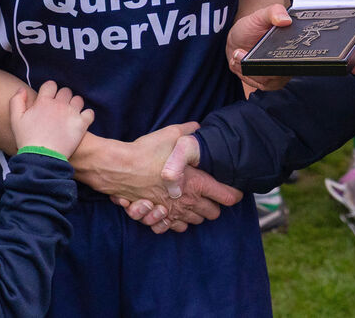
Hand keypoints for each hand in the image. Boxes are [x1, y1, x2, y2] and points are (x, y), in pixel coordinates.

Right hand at [9, 80, 93, 157]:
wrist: (41, 158)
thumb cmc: (27, 140)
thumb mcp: (16, 120)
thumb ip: (16, 101)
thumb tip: (22, 89)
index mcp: (43, 102)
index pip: (51, 85)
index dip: (50, 90)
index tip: (48, 99)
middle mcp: (59, 105)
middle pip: (66, 91)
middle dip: (62, 98)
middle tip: (59, 109)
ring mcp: (71, 113)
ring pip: (78, 100)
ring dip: (75, 105)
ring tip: (70, 115)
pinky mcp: (81, 124)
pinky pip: (89, 113)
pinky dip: (87, 116)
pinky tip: (80, 121)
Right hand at [74, 123, 240, 233]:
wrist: (118, 168)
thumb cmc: (147, 151)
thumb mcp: (172, 135)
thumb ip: (189, 131)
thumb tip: (198, 127)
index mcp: (197, 183)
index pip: (228, 197)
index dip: (235, 194)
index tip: (235, 189)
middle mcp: (188, 202)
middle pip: (214, 214)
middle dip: (215, 205)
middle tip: (211, 194)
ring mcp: (173, 212)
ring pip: (195, 222)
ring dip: (197, 213)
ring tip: (194, 202)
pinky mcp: (158, 217)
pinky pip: (175, 227)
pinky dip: (178, 222)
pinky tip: (176, 211)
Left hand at [227, 3, 292, 91]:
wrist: (239, 36)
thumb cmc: (253, 26)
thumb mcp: (261, 15)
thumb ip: (274, 12)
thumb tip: (286, 20)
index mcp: (293, 47)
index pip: (293, 62)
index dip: (276, 61)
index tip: (257, 53)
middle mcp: (289, 63)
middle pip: (278, 75)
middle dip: (257, 67)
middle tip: (240, 53)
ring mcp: (278, 74)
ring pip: (266, 81)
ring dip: (248, 70)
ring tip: (238, 54)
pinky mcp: (266, 81)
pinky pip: (258, 84)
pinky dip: (245, 74)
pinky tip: (238, 62)